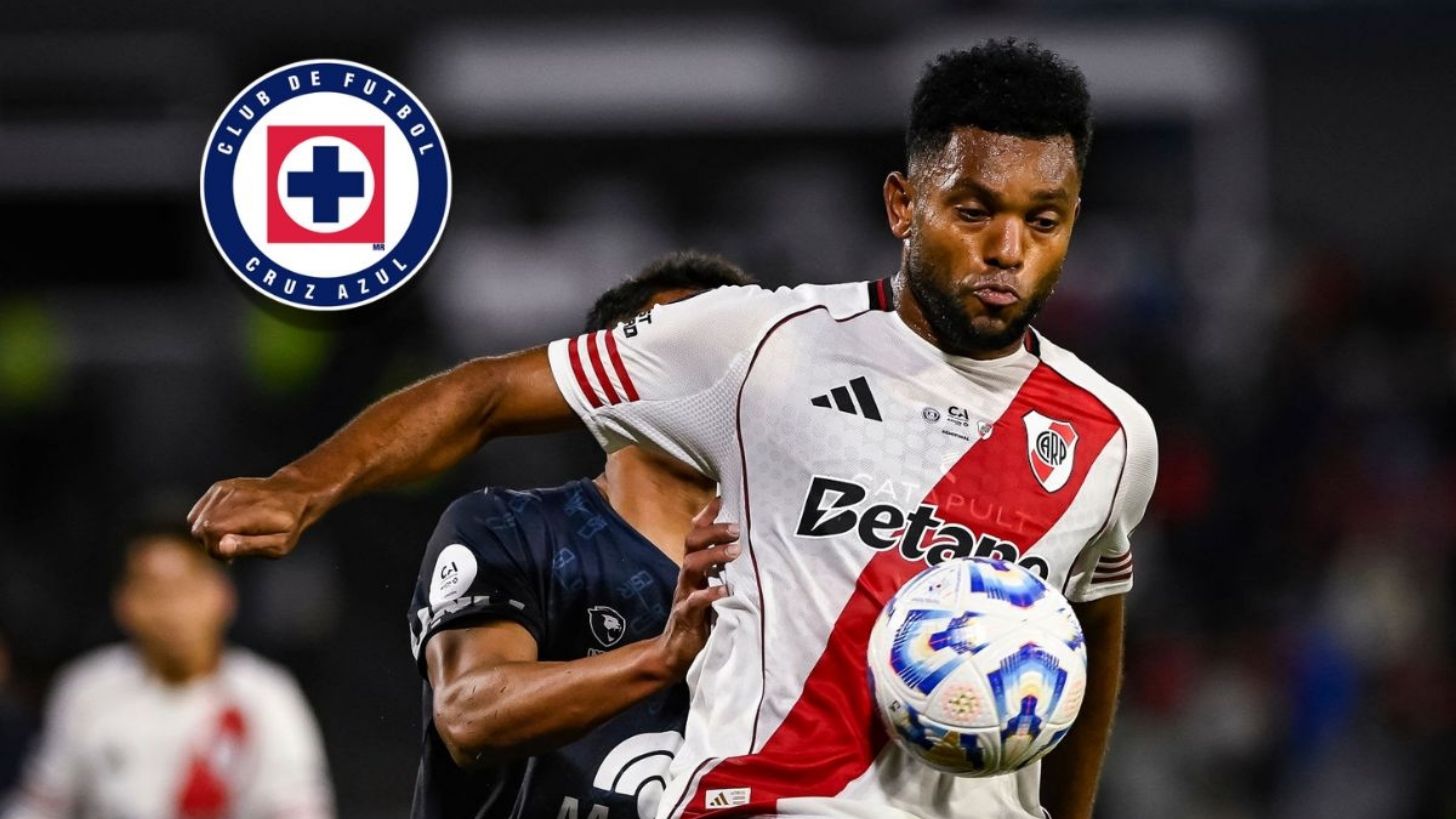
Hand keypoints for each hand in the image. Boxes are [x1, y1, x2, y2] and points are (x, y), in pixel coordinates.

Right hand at [188, 468, 331, 559]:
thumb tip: (221, 546)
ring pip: (195, 521)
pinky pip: (197, 512)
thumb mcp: (280, 544)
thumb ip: (249, 546)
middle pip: (199, 529)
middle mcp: (233, 496)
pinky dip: (204, 523)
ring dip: (207, 535)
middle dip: (211, 545)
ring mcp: (223, 489)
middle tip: (233, 549)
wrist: (293, 493)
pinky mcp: (218, 487)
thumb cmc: (288, 524)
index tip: (231, 559)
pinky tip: (225, 527)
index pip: (210, 533)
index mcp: (249, 512)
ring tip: (230, 538)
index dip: (216, 552)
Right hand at [651, 497, 739, 679]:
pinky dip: (709, 593)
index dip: (707, 516)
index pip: (697, 534)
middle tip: (737, 528)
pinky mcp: (686, 617)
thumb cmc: (702, 619)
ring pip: (691, 566)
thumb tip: (753, 552)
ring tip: (735, 551)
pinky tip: (725, 590)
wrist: (675, 654)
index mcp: (695, 569)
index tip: (722, 498)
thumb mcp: (715, 590)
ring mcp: (685, 595)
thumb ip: (727, 573)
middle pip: (692, 543)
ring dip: (713, 555)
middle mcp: (688, 577)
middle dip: (713, 532)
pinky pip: (695, 601)